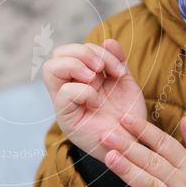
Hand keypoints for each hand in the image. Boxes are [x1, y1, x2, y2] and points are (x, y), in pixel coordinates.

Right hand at [41, 38, 146, 163]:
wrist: (134, 147)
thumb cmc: (129, 119)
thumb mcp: (126, 84)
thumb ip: (117, 62)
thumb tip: (108, 39)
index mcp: (82, 78)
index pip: (74, 50)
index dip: (95, 50)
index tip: (118, 69)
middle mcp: (70, 87)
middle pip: (58, 53)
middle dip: (82, 52)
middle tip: (102, 68)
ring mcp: (65, 103)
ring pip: (51, 68)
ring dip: (76, 65)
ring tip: (95, 77)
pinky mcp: (66, 118)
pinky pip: (64, 94)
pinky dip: (83, 91)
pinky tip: (96, 102)